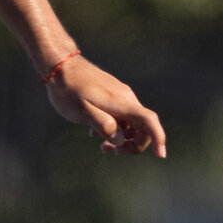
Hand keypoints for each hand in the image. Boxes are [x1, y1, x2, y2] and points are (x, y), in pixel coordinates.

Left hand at [47, 56, 165, 157]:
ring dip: (121, 137)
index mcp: (121, 103)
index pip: (149, 121)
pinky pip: (121, 115)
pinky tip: (95, 131)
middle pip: (143, 126)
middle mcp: (126, 98)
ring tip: (100, 144)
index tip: (161, 156)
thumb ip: (103, 125)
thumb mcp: (82, 111)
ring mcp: (120, 96)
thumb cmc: (68, 90)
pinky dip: (114, 127)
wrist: (61, 66)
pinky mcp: (112, 95)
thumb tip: (120, 140)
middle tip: (111, 151)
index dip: (158, 139)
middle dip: (132, 143)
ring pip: (131, 122)